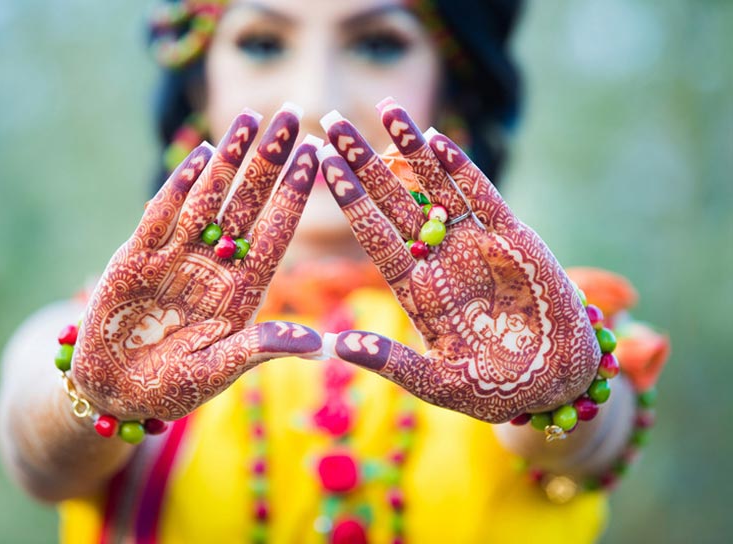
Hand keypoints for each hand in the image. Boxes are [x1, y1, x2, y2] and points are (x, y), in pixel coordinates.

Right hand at [73, 107, 322, 419]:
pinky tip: (201, 156)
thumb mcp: (217, 371)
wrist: (113, 391)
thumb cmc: (171, 389)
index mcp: (243, 292)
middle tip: (291, 113)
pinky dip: (178, 187)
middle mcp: (214, 267)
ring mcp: (176, 258)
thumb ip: (260, 350)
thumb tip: (320, 345)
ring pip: (208, 200)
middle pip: (247, 205)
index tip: (316, 156)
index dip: (294, 195)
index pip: (274, 234)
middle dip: (268, 161)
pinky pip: (160, 216)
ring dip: (228, 161)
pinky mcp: (136, 258)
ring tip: (251, 119)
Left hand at [318, 101, 599, 422]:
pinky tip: (436, 142)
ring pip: (437, 187)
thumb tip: (339, 348)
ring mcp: (475, 245)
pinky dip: (462, 170)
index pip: (375, 235)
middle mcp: (439, 259)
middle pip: (395, 200)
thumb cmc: (493, 391)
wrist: (554, 383)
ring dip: (412, 149)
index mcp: (416, 289)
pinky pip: (484, 197)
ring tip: (387, 110)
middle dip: (365, 162)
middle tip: (333, 121)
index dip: (350, 200)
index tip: (322, 165)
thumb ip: (391, 363)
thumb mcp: (436, 383)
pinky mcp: (514, 238)